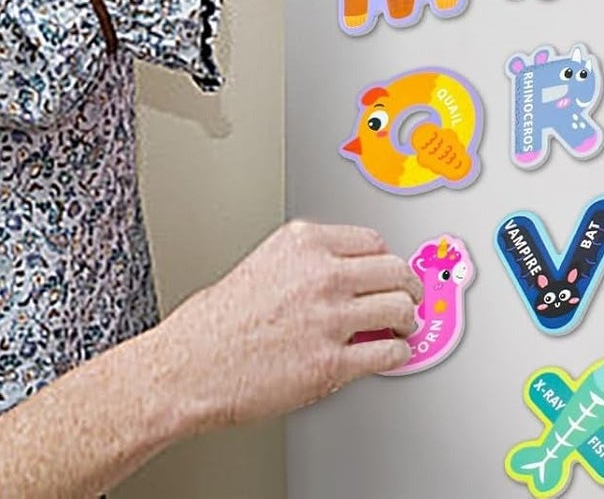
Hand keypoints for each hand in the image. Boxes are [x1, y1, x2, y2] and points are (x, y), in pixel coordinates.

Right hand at [151, 222, 419, 431]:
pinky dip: (398, 354)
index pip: (371, 240)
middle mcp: (321, 273)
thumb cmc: (218, 321)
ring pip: (400, 308)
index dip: (385, 260)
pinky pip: (390, 353)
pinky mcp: (333, 363)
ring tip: (403, 326)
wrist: (194, 364)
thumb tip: (349, 275)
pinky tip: (389, 354)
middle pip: (394, 270)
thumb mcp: (265, 263)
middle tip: (410, 296)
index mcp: (303, 242)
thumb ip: (309, 263)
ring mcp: (330, 318)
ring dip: (407, 320)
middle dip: (407, 285)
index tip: (389, 270)